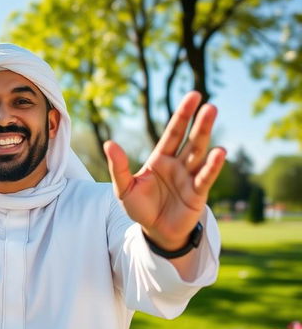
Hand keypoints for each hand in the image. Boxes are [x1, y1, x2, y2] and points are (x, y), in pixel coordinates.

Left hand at [103, 92, 225, 250]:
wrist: (154, 232)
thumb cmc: (140, 208)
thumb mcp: (124, 188)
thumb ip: (118, 167)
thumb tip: (109, 143)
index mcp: (160, 159)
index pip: (173, 133)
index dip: (182, 115)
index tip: (193, 96)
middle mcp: (178, 164)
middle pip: (189, 140)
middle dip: (198, 122)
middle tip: (208, 104)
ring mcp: (189, 178)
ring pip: (199, 154)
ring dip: (206, 135)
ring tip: (214, 117)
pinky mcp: (197, 194)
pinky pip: (205, 177)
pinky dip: (212, 166)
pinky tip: (219, 152)